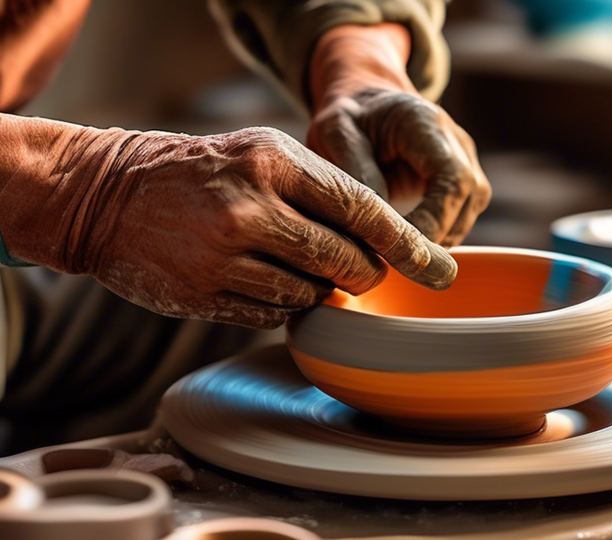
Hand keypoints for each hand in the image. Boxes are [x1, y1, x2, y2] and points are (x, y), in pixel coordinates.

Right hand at [0, 119, 455, 328]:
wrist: (104, 196)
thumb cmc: (203, 171)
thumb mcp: (262, 153)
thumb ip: (323, 190)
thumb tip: (384, 245)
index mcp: (272, 163)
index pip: (361, 208)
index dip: (406, 242)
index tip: (438, 267)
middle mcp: (249, 209)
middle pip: (345, 261)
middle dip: (366, 273)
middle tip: (366, 271)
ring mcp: (224, 256)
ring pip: (312, 294)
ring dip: (322, 289)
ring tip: (297, 264)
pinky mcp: (205, 296)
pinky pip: (275, 315)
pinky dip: (286, 305)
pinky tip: (268, 281)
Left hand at [306, 24, 490, 247]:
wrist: (367, 106)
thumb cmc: (350, 118)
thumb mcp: (335, 131)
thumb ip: (357, 169)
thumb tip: (379, 218)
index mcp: (426, 124)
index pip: (453, 180)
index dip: (434, 219)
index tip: (400, 246)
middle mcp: (457, 142)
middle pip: (468, 199)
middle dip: (435, 235)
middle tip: (394, 259)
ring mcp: (467, 163)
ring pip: (467, 214)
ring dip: (437, 240)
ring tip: (395, 252)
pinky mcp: (464, 184)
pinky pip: (460, 219)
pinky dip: (436, 237)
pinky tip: (405, 244)